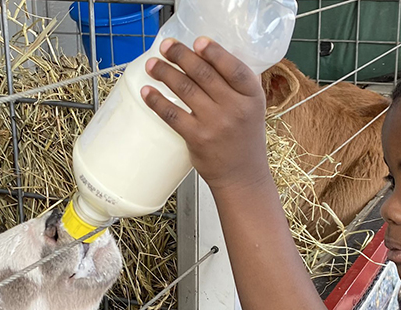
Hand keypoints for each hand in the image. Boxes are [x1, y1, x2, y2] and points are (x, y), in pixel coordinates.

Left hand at [141, 37, 270, 193]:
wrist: (242, 176)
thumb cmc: (244, 138)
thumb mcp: (252, 108)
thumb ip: (237, 85)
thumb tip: (209, 56)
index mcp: (253, 96)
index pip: (234, 68)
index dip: (215, 52)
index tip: (198, 41)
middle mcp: (236, 108)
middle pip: (204, 74)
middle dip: (181, 56)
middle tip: (166, 47)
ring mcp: (216, 124)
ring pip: (185, 90)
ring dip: (165, 73)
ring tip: (152, 64)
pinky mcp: (197, 138)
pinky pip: (172, 114)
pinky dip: (157, 100)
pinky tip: (147, 91)